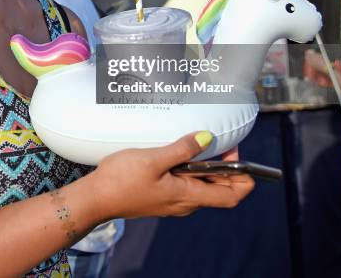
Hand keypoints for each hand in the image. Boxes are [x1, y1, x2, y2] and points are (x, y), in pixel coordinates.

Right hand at [92, 132, 254, 219]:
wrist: (96, 198)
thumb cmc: (122, 179)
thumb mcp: (153, 159)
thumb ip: (182, 149)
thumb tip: (207, 138)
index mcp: (188, 196)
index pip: (231, 196)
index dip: (243, 179)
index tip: (238, 155)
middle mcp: (184, 203)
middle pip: (218, 189)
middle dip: (226, 167)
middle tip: (219, 141)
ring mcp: (172, 201)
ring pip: (201, 186)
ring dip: (206, 167)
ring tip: (198, 143)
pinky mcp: (161, 196)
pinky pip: (185, 185)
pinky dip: (190, 170)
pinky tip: (178, 153)